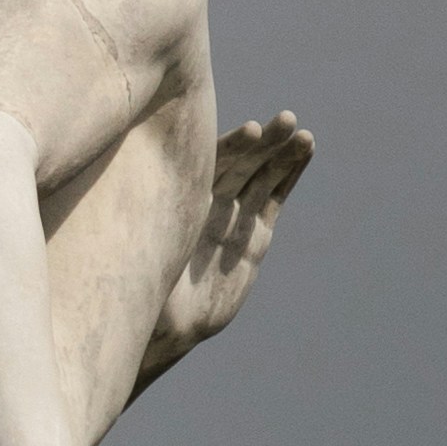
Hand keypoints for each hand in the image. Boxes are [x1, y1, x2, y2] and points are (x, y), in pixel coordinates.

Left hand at [147, 112, 312, 369]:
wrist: (169, 324)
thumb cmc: (143, 289)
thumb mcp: (145, 259)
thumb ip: (154, 236)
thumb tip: (140, 217)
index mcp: (180, 200)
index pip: (209, 164)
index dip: (231, 147)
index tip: (251, 131)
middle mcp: (207, 201)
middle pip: (239, 164)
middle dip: (264, 143)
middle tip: (286, 121)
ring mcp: (233, 215)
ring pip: (261, 177)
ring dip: (283, 153)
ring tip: (303, 135)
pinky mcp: (254, 234)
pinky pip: (274, 197)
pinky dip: (290, 173)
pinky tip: (306, 148)